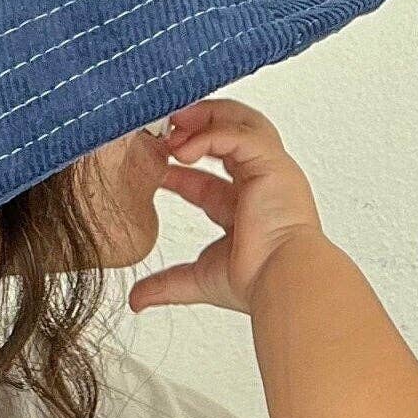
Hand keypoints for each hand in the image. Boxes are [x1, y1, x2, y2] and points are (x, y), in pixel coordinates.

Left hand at [127, 98, 322, 316]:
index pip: (209, 175)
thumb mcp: (198, 277)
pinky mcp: (272, 163)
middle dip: (197, 127)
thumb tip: (137, 300)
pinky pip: (238, 134)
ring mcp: (270, 170)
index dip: (178, 164)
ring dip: (206, 117)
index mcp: (248, 207)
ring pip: (241, 122)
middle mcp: (262, 183)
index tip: (150, 163)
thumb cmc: (257, 280)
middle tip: (164, 130)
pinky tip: (183, 150)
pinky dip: (209, 135)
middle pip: (232, 135)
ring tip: (175, 124)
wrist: (280, 281)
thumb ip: (166, 283)